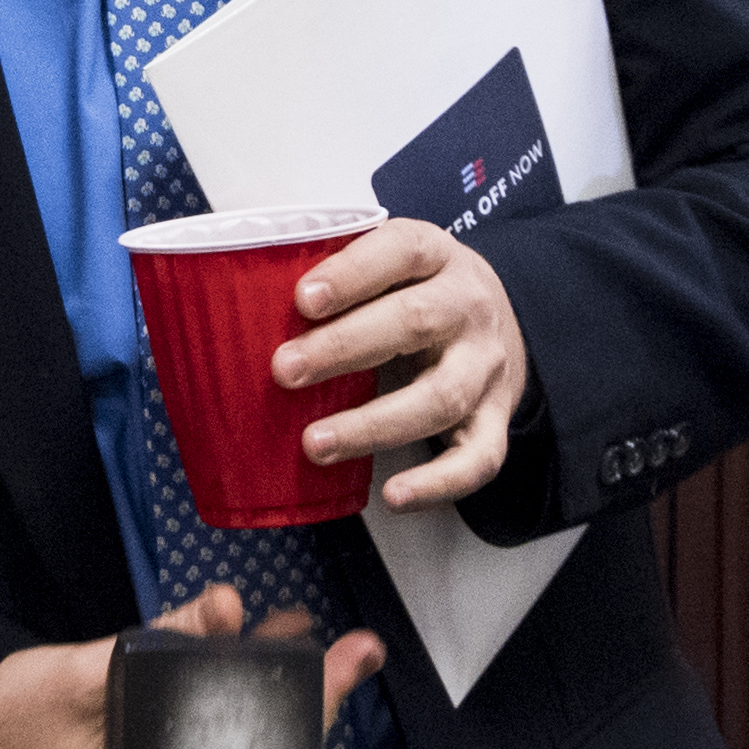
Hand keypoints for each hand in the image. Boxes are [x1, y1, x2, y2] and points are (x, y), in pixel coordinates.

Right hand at [0, 582, 387, 748]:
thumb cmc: (14, 722)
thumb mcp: (90, 675)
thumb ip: (162, 644)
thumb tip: (226, 607)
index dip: (315, 703)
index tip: (354, 661)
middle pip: (260, 741)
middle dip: (305, 687)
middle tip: (352, 645)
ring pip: (235, 723)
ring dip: (266, 675)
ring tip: (295, 626)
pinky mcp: (146, 746)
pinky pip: (200, 714)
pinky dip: (221, 674)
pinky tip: (232, 631)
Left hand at [275, 217, 528, 512]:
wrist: (501, 325)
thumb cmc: (418, 293)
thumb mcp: (390, 266)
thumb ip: (338, 277)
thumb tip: (246, 304)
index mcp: (437, 257)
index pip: (402, 252)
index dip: (353, 273)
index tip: (303, 298)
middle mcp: (469, 307)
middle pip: (417, 322)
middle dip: (345, 348)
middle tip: (285, 370)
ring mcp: (487, 366)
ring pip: (441, 397)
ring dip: (374, 425)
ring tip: (316, 443)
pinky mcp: (495, 418)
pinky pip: (478, 458)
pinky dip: (437, 483)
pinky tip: (394, 496)